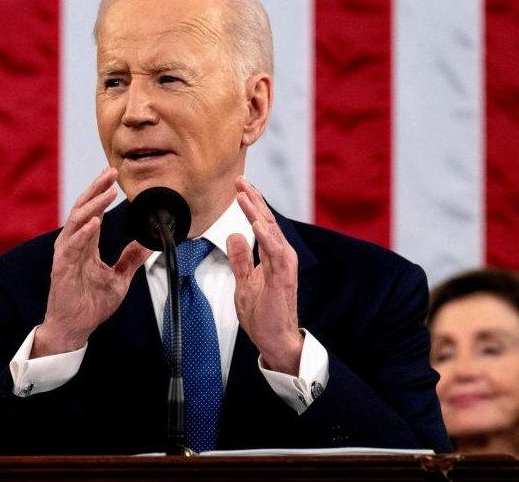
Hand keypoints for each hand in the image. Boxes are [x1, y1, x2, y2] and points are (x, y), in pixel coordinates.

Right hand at [32, 167, 150, 357]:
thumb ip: (131, 259)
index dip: (101, 193)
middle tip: (110, 172)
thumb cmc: (90, 304)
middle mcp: (74, 244)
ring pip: (77, 222)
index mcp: (86, 244)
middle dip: (96, 189)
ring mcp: (66, 255)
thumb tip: (148, 244)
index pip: (93, 211)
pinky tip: (95, 222)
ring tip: (107, 192)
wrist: (75, 328)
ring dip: (93, 205)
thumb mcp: (119, 279)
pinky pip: (72, 246)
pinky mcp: (62, 268)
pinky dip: (83, 233)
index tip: (114, 177)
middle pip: (83, 208)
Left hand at [226, 177, 302, 374]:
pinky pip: (275, 252)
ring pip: (271, 231)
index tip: (239, 186)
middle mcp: (281, 256)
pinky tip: (256, 222)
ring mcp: (284, 265)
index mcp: (272, 256)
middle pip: (266, 221)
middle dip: (253, 199)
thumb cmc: (263, 314)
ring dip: (257, 211)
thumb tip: (234, 235)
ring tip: (245, 194)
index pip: (261, 223)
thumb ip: (241, 258)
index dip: (250, 204)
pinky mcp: (283, 277)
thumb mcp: (244, 281)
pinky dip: (266, 235)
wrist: (274, 339)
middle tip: (239, 179)